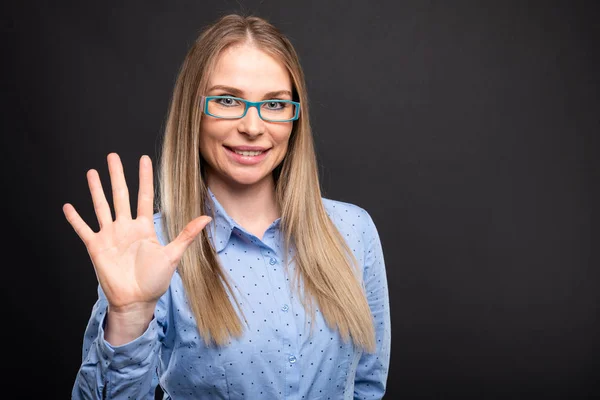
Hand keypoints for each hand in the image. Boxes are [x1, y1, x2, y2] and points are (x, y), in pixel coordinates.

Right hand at [63, 153, 211, 313]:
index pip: (144, 196)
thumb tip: (206, 218)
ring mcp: (110, 236)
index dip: (144, 177)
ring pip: (101, 206)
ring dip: (96, 189)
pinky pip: (83, 229)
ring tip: (92, 172)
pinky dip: (75, 219)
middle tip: (112, 155)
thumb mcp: (173, 255)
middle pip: (120, 195)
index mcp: (144, 227)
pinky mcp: (96, 247)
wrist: (136, 301)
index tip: (143, 159)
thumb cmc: (155, 281)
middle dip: (117, 175)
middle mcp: (126, 227)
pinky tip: (68, 206)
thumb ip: (187, 235)